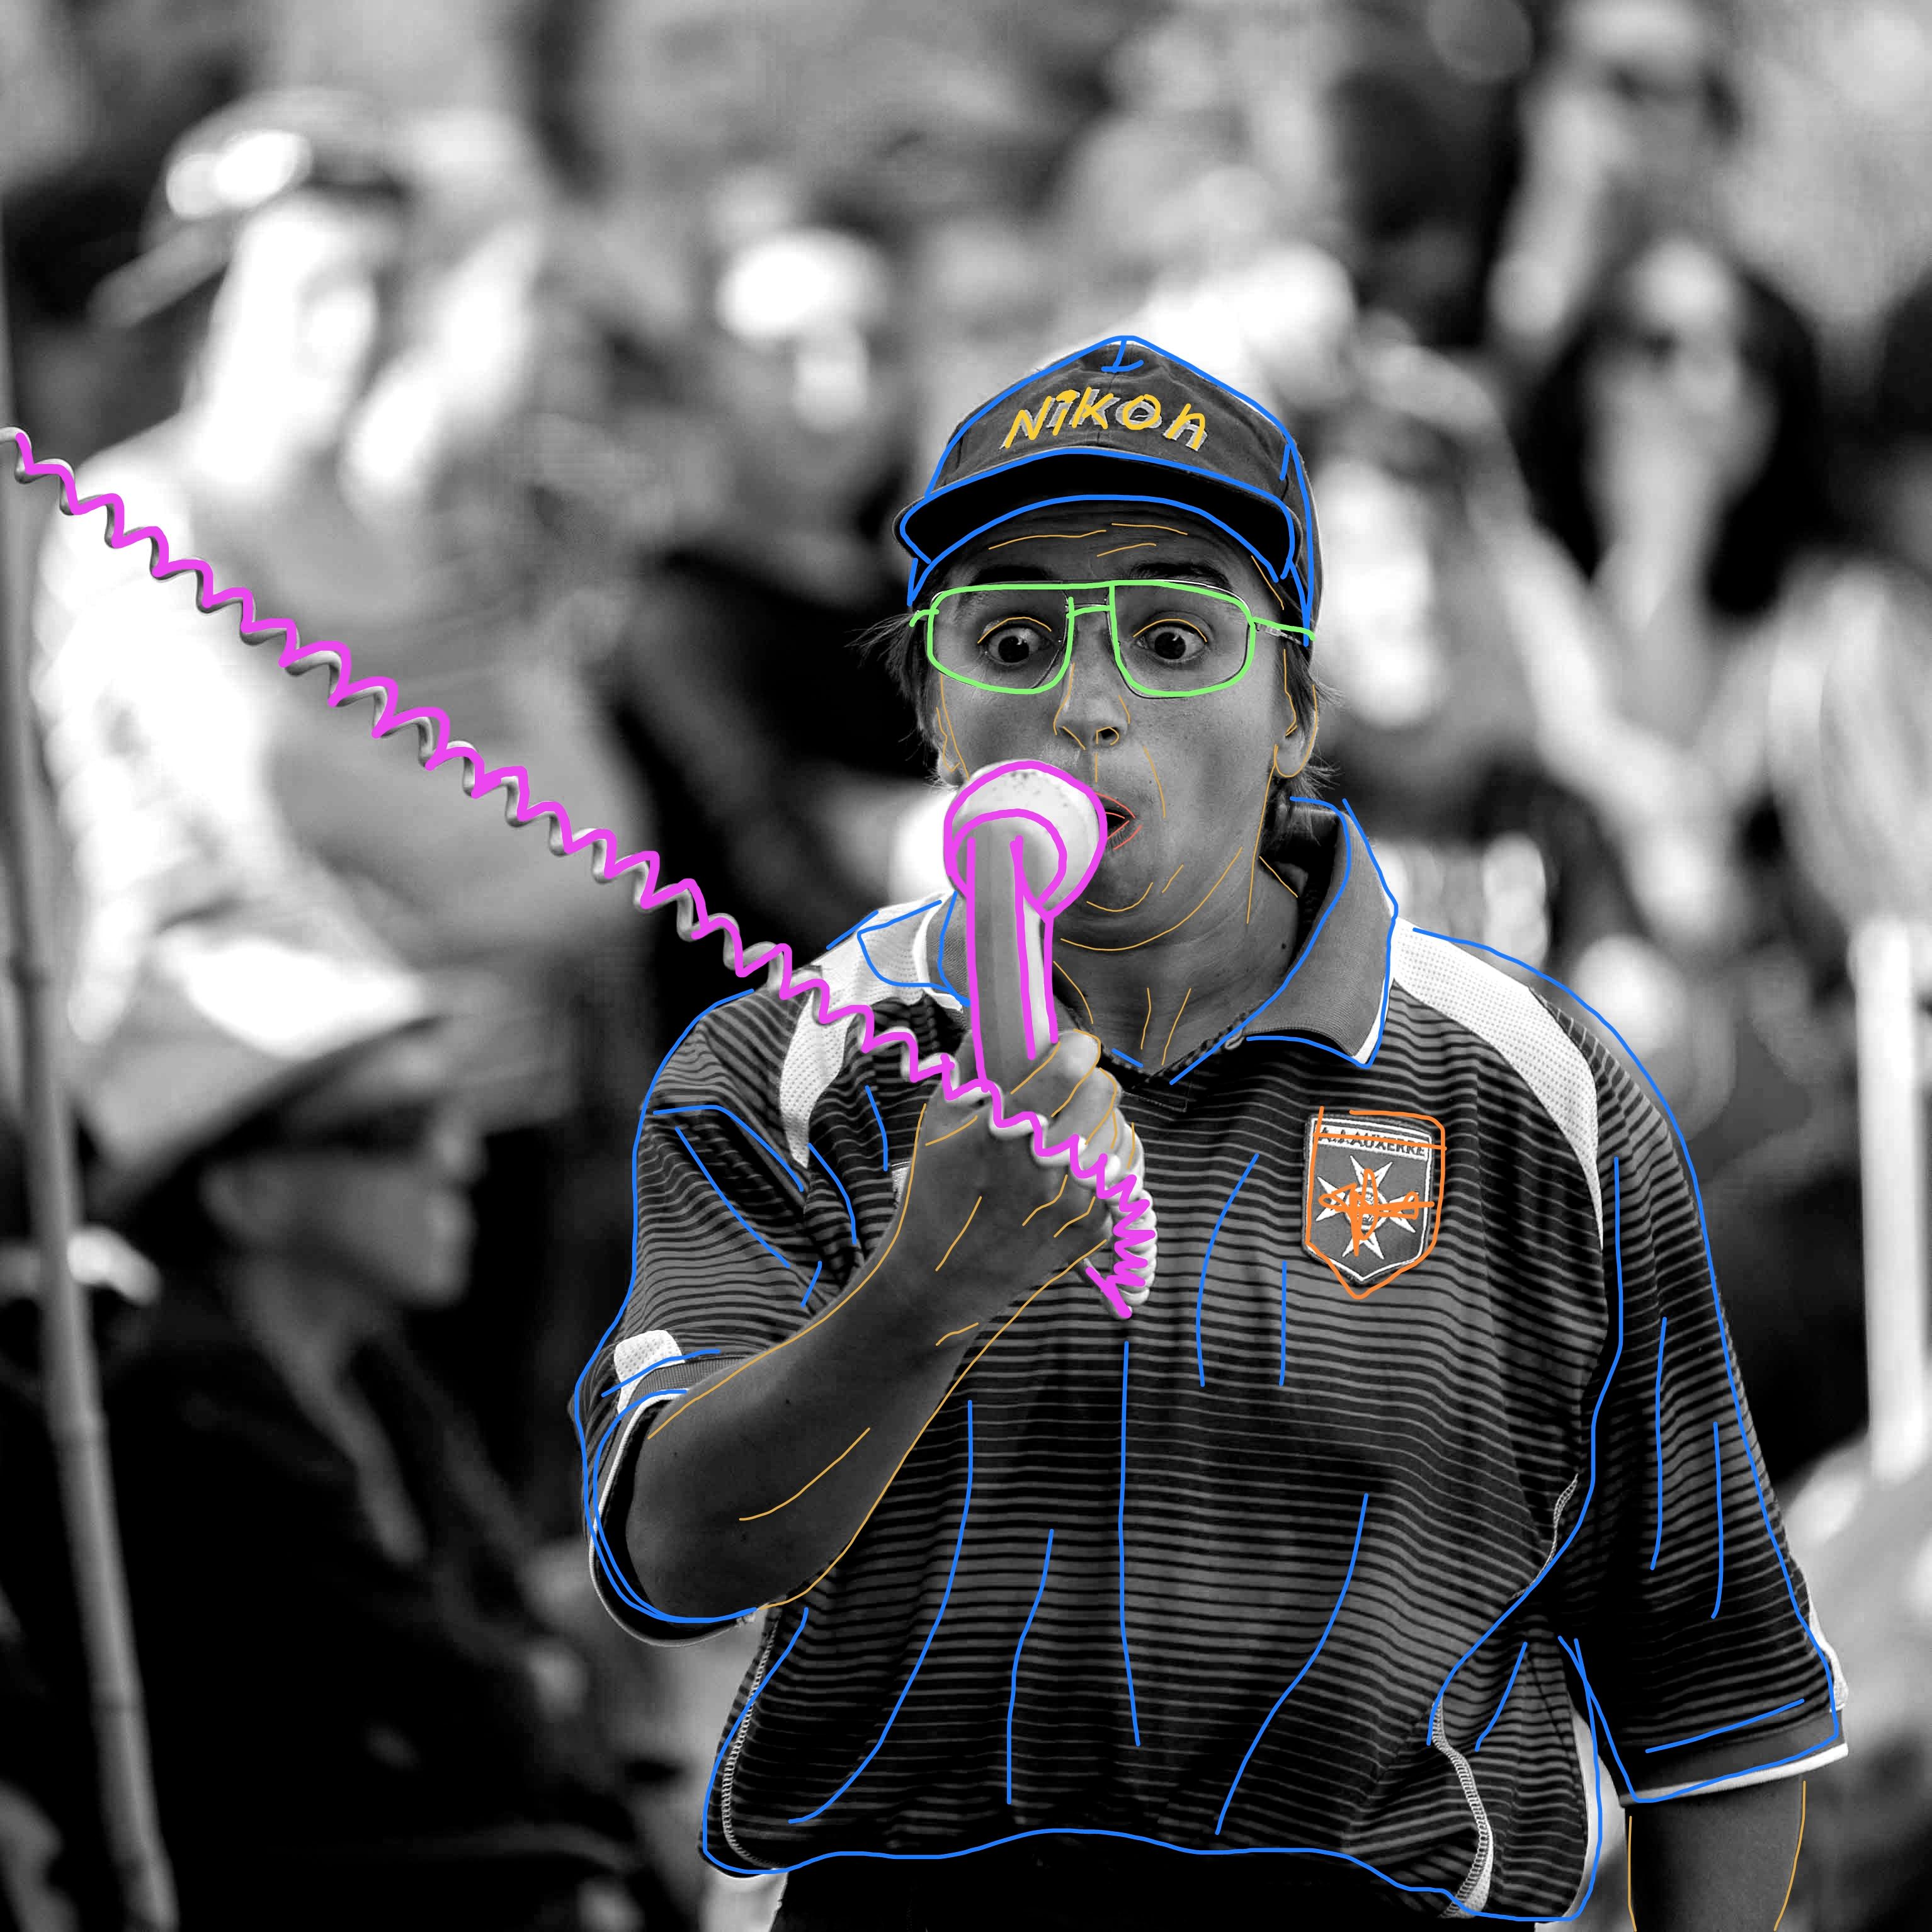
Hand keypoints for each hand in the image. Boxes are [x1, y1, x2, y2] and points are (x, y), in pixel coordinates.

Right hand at [883, 1030, 1140, 1333]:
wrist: (940, 1276)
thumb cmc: (934, 1191)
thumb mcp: (936, 1121)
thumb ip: (969, 1064)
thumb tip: (993, 1019)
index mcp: (1006, 1131)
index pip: (1071, 1068)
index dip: (1077, 1047)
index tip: (1071, 1048)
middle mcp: (1046, 1165)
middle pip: (1104, 1094)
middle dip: (1090, 1081)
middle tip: (1073, 1089)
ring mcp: (1075, 1200)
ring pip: (1120, 1132)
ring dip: (1102, 1122)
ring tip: (1078, 1128)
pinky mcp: (1093, 1228)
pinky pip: (1125, 1175)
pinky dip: (1111, 1161)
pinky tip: (1088, 1160)